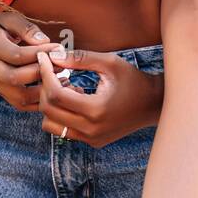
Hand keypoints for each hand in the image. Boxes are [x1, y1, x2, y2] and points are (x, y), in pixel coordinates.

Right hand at [0, 9, 64, 109]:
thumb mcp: (9, 18)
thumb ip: (26, 28)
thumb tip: (44, 41)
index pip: (16, 55)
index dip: (40, 53)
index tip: (58, 48)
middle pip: (15, 78)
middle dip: (41, 73)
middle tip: (61, 65)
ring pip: (18, 96)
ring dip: (42, 91)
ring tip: (60, 79)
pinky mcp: (0, 92)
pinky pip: (19, 104)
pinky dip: (38, 101)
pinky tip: (52, 89)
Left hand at [33, 48, 164, 147]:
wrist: (153, 104)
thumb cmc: (133, 80)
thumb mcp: (109, 63)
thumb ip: (80, 59)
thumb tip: (54, 56)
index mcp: (96, 110)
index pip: (56, 94)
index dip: (45, 74)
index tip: (44, 58)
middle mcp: (91, 129)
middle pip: (49, 111)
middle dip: (45, 87)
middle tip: (54, 71)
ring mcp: (91, 138)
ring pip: (51, 124)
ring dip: (51, 104)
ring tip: (66, 86)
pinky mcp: (92, 141)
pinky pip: (64, 130)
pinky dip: (61, 113)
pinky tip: (76, 97)